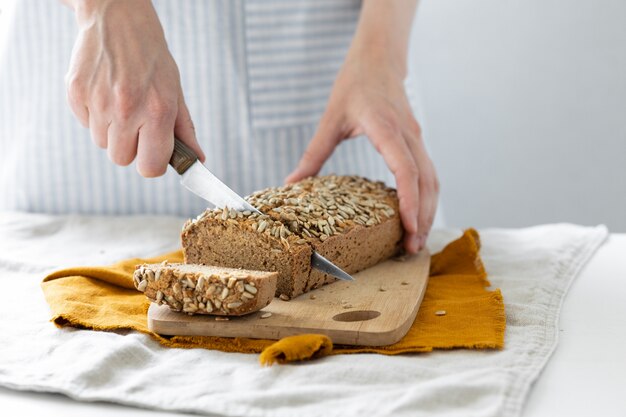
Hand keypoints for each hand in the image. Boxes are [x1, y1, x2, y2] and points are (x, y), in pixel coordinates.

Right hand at [64, 0, 203, 176]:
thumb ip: (185, 129)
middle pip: (122, 159)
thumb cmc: (151, 57)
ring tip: (121, 102)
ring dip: (112, 131)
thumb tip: (197, 160)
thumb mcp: (175, 91)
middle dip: (131, 147)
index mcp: (157, 110)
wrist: (117, 17)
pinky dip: (95, 116)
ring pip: (103, 144)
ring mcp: (98, 101)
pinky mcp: (76, 93)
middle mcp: (126, 109)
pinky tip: (105, 92)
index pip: (150, 167)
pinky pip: (86, 125)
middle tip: (137, 123)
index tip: (153, 152)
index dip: (152, 162)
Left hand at [285, 51, 438, 253]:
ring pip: (432, 179)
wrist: (379, 59)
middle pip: (426, 181)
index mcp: (385, 128)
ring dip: (429, 211)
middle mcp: (408, 135)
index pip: (405, 168)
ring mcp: (416, 138)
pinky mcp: (417, 142)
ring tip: (417, 240)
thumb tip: (292, 183)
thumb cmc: (354, 84)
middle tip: (412, 248)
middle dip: (423, 217)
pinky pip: (429, 173)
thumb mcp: (330, 118)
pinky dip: (427, 198)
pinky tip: (418, 217)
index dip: (409, 200)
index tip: (407, 226)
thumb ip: (313, 154)